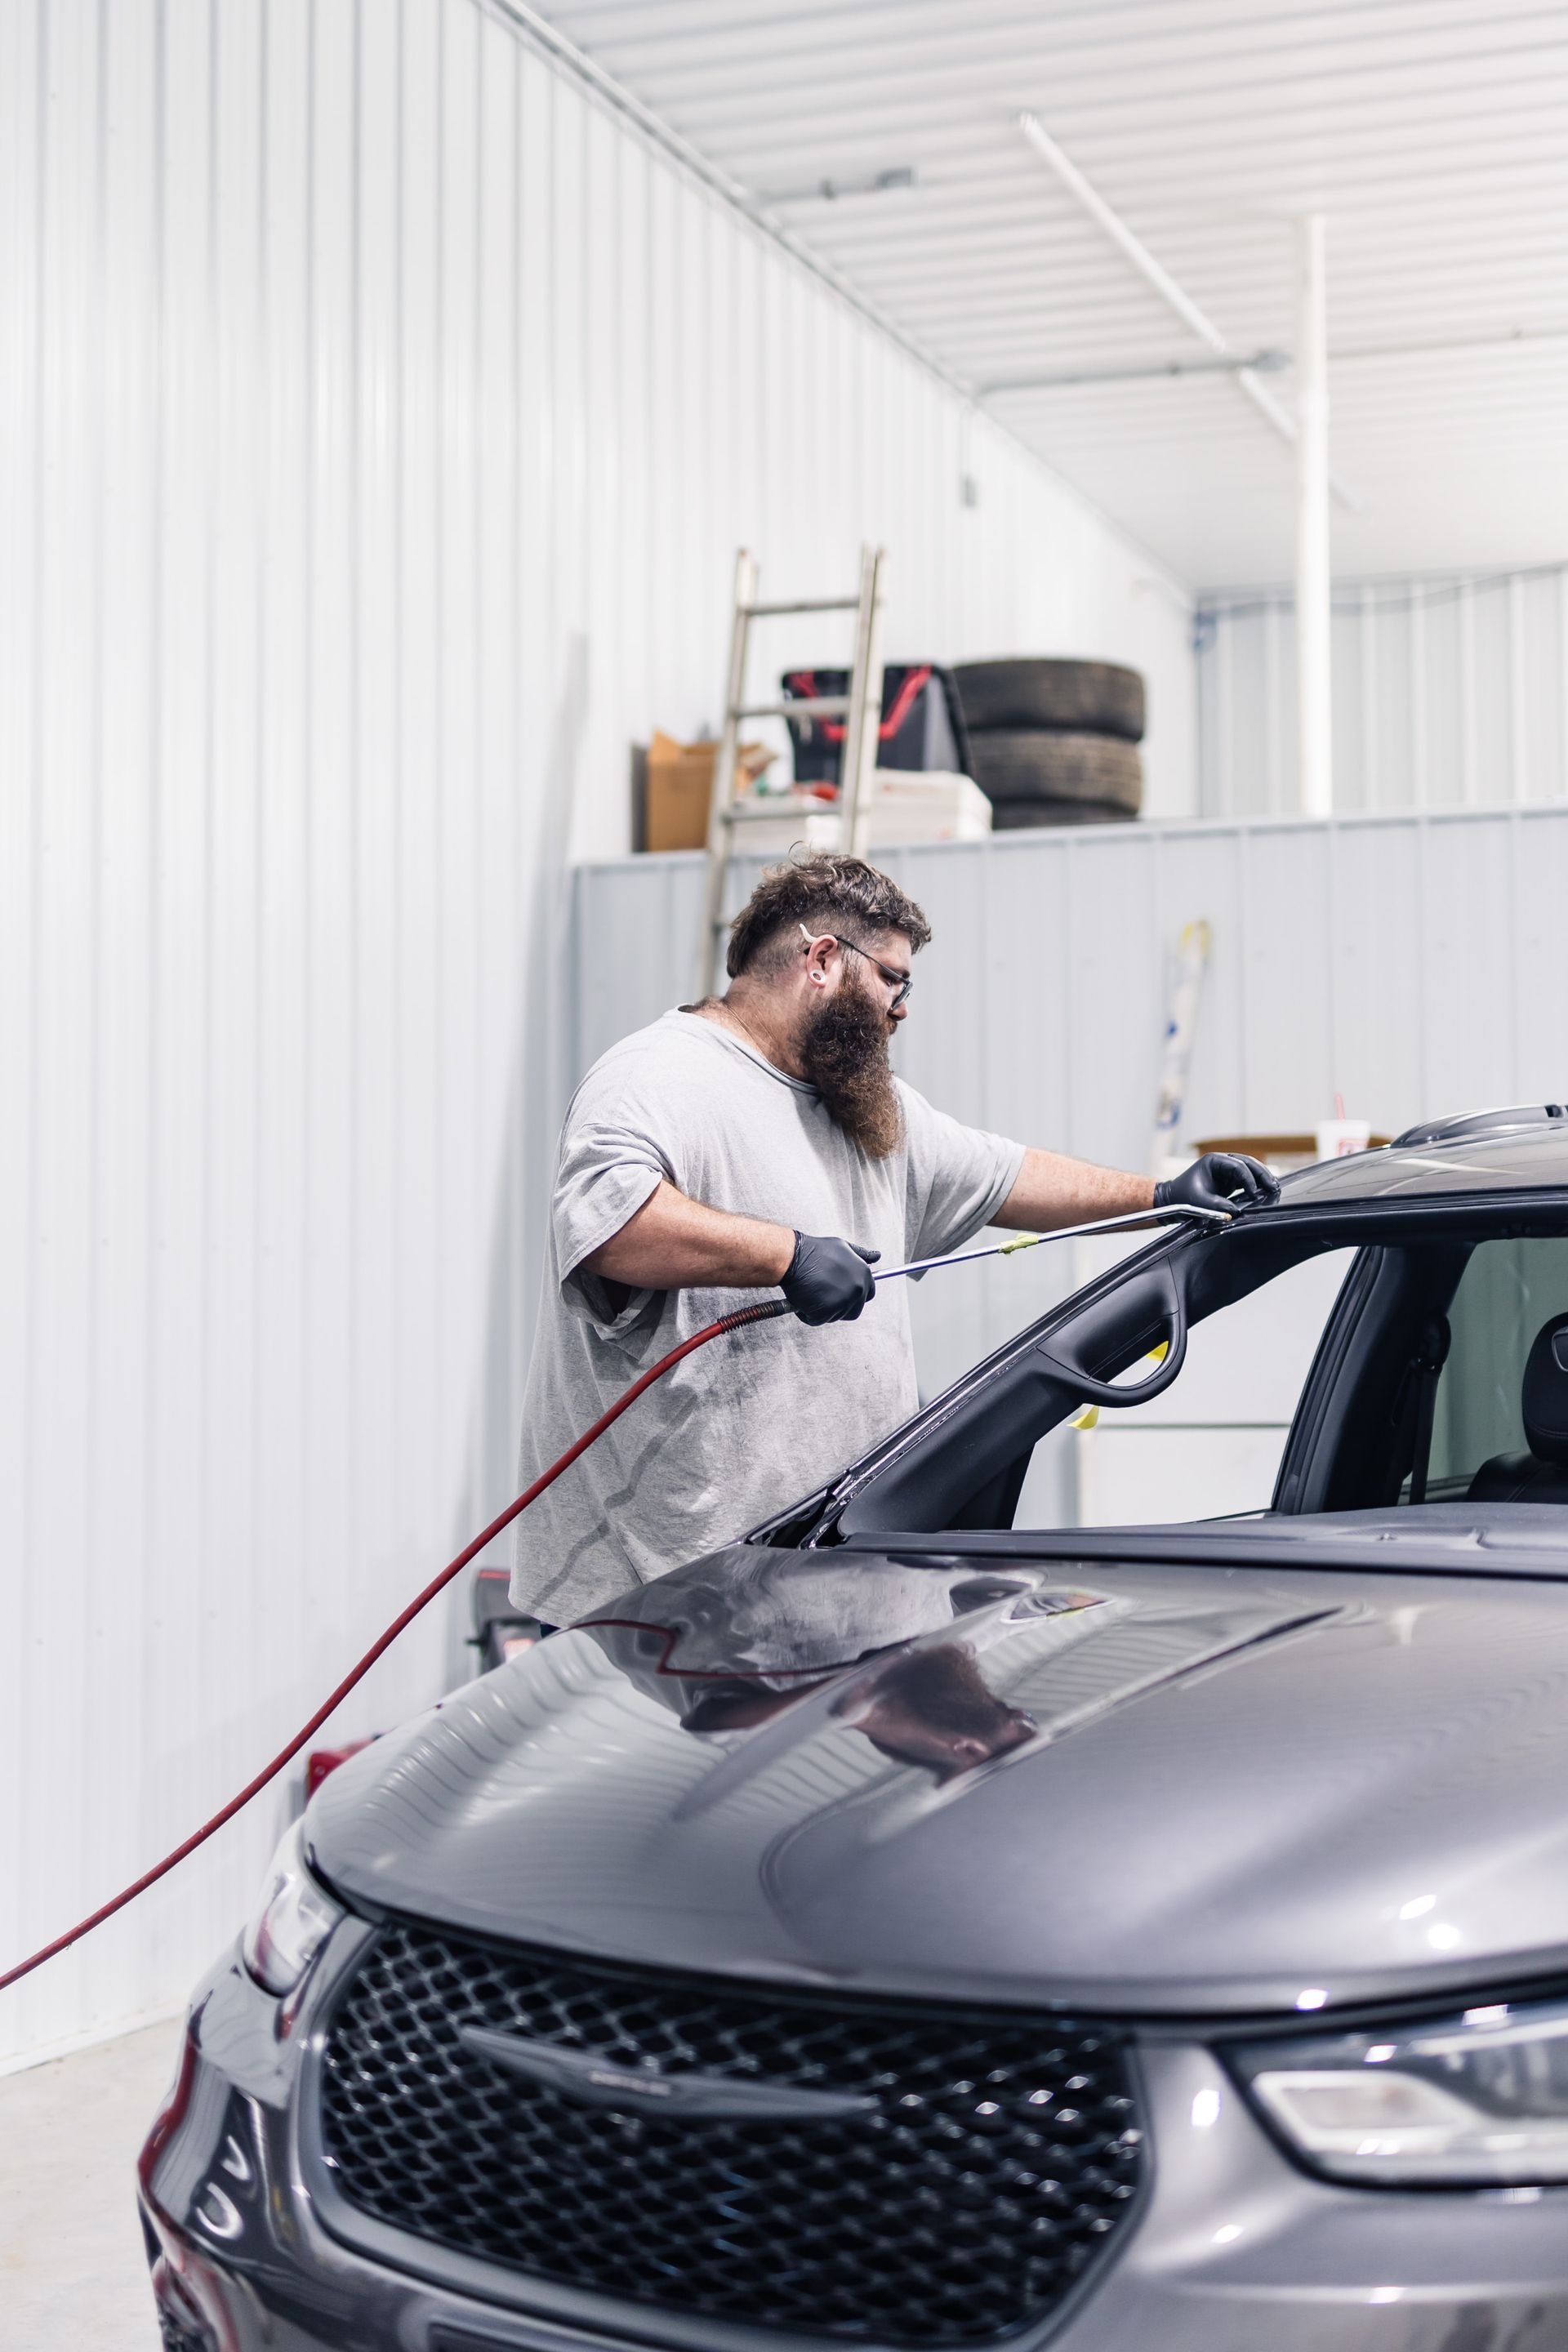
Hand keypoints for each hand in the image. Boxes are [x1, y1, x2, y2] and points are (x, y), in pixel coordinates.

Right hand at [781, 1232, 879, 1324]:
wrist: (793, 1257)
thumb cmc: (814, 1251)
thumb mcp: (843, 1247)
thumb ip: (861, 1255)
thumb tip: (877, 1256)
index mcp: (863, 1275)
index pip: (868, 1294)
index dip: (854, 1295)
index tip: (841, 1293)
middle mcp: (857, 1289)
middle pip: (854, 1310)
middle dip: (839, 1306)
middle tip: (823, 1295)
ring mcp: (842, 1301)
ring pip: (836, 1316)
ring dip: (823, 1310)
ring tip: (812, 1293)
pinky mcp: (826, 1312)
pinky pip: (818, 1320)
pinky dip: (809, 1314)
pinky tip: (803, 1299)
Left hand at [1154, 1152, 1278, 1217]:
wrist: (1172, 1201)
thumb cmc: (1182, 1198)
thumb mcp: (1199, 1203)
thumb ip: (1218, 1206)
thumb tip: (1236, 1211)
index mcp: (1213, 1160)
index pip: (1237, 1166)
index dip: (1248, 1179)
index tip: (1254, 1193)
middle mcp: (1222, 1162)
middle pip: (1248, 1163)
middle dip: (1261, 1174)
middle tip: (1273, 1186)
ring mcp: (1226, 1171)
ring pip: (1249, 1170)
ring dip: (1261, 1178)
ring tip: (1274, 1187)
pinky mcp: (1229, 1181)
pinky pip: (1246, 1180)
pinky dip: (1256, 1185)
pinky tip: (1265, 1191)